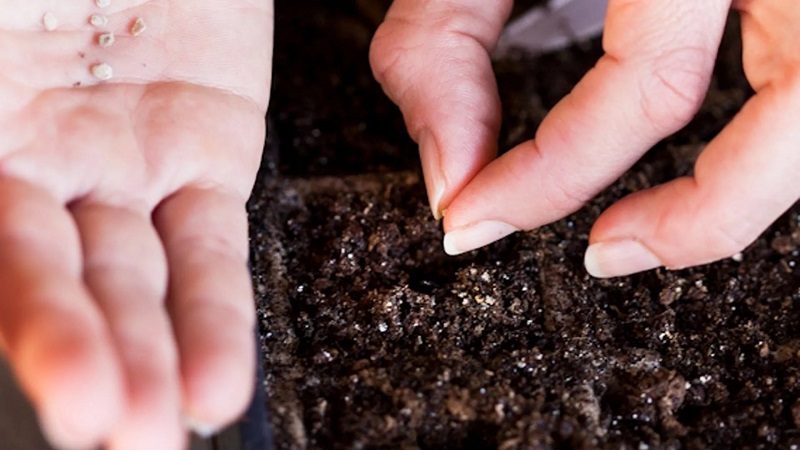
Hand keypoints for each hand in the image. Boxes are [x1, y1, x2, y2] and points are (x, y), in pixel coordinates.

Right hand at [0, 1, 271, 447]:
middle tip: (118, 435)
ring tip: (170, 423)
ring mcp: (126, 164)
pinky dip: (216, 312)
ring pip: (142, 280)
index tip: (64, 403)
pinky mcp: (209, 150)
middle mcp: (39, 164)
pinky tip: (217, 380)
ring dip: (156, 355)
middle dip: (90, 360)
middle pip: (63, 285)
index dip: (30, 328)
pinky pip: (213, 245)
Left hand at [370, 0, 799, 276]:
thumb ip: (443, 45)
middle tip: (600, 255)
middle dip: (696, 217)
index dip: (550, 177)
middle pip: (794, 115)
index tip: (469, 216)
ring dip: (749, 195)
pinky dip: (759, 134)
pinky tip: (702, 159)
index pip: (648, 88)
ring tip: (652, 237)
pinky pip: (799, 74)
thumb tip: (449, 175)